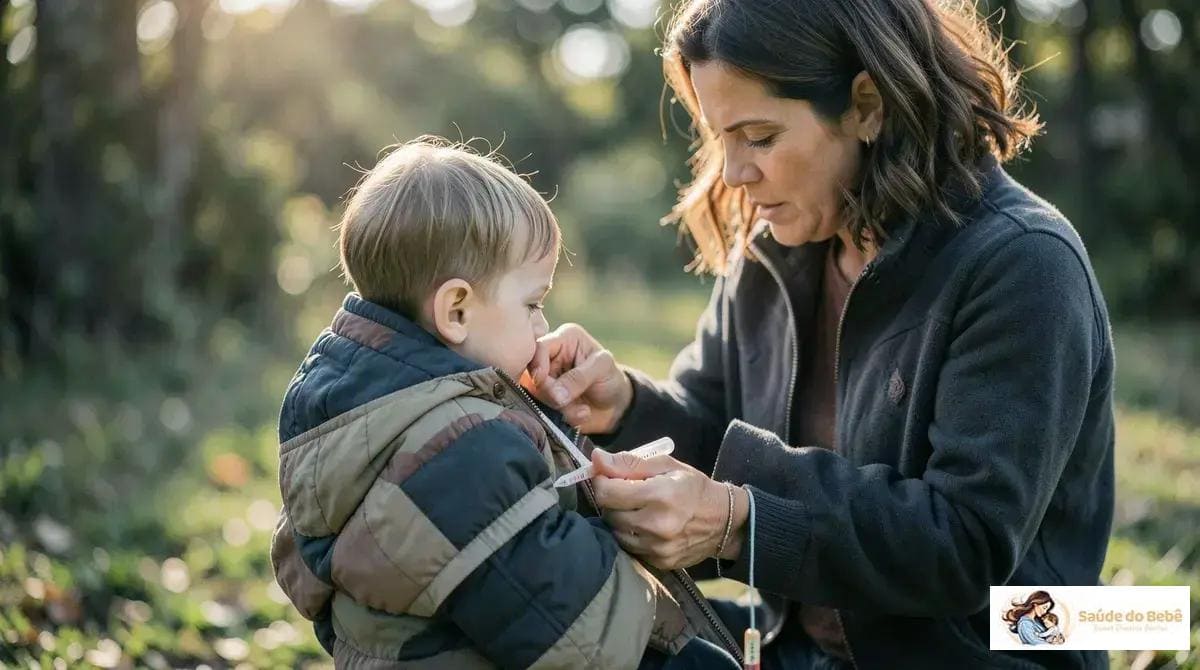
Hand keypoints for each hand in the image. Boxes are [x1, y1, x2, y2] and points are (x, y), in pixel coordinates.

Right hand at [524, 323, 632, 433]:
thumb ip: (579, 377)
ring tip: (583, 410)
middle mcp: (550, 357)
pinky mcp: (545, 399)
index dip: (537, 364)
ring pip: (536, 394)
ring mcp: (546, 379)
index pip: (539, 346)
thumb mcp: (602, 369)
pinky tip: (580, 414)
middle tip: (568, 401)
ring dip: (559, 407)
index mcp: (564, 339)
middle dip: (550, 392)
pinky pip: (541, 410)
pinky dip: (562, 416)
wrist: (615, 405)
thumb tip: (555, 394)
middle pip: (531, 373)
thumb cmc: (610, 377)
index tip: (542, 381)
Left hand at [588, 448, 747, 569]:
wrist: (724, 522)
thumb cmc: (694, 488)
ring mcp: (657, 548)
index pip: (607, 492)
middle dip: (611, 500)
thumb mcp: (666, 465)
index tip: (607, 476)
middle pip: (608, 513)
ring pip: (616, 532)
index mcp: (659, 495)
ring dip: (619, 518)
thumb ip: (629, 463)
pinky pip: (630, 547)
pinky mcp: (659, 562)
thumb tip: (597, 458)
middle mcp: (657, 525)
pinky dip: (631, 535)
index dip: (602, 481)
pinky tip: (645, 525)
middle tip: (625, 492)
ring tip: (636, 508)